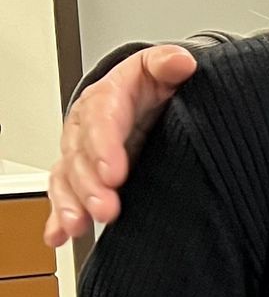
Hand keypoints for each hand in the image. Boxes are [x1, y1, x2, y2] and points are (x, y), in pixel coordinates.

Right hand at [44, 44, 197, 247]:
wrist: (147, 98)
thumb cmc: (152, 86)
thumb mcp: (161, 68)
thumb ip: (168, 64)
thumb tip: (182, 62)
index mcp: (108, 99)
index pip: (102, 120)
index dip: (105, 146)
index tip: (115, 171)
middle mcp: (89, 127)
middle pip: (81, 156)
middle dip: (90, 185)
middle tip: (105, 207)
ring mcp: (83, 153)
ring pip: (68, 178)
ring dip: (71, 203)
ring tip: (79, 225)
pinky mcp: (84, 175)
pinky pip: (65, 194)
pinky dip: (60, 216)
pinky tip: (59, 234)